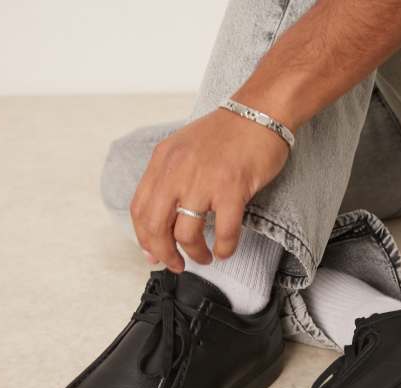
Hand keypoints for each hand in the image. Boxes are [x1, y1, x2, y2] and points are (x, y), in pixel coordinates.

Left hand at [130, 107, 288, 271]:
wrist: (261, 110)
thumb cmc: (227, 133)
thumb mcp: (184, 149)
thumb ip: (170, 181)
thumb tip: (162, 222)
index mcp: (163, 161)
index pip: (139, 209)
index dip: (144, 238)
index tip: (153, 253)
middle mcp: (178, 170)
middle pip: (156, 227)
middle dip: (164, 254)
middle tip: (176, 265)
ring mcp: (204, 180)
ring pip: (186, 233)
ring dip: (195, 254)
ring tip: (204, 257)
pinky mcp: (232, 187)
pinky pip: (223, 231)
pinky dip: (223, 248)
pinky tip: (224, 250)